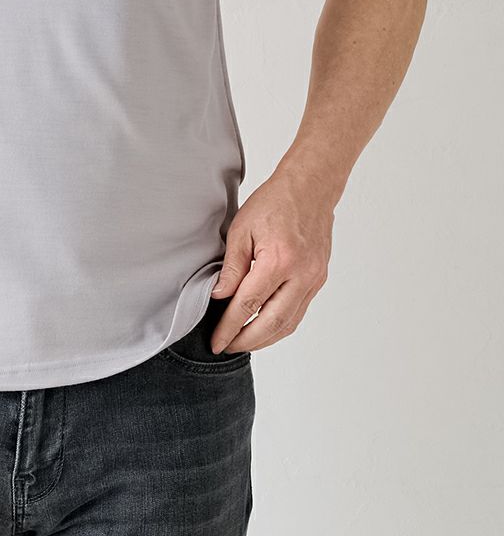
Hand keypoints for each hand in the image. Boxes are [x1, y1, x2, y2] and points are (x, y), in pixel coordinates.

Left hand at [208, 167, 332, 353]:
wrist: (310, 189)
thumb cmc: (274, 203)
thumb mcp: (242, 229)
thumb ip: (231, 266)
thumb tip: (219, 297)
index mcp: (279, 260)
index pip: (249, 304)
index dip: (229, 326)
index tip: (215, 339)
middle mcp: (301, 274)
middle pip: (272, 323)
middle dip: (246, 340)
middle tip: (225, 347)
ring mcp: (314, 279)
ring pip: (289, 323)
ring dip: (265, 338)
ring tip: (241, 342)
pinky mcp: (318, 279)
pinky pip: (299, 312)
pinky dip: (280, 325)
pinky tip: (264, 328)